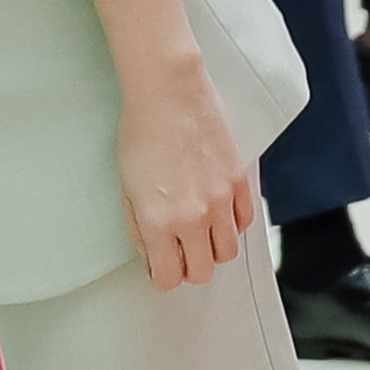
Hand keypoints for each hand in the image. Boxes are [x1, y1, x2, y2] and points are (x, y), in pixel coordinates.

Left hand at [114, 65, 258, 290]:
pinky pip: (244, 222)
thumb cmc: (141, 130)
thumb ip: (139, 227)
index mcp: (159, 222)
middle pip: (201, 272)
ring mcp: (220, 200)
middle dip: (188, 268)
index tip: (160, 266)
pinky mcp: (238, 181)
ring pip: (227, 252)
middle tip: (179, 251)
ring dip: (212, 249)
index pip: (168, 278)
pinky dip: (232, 224)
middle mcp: (193, 217)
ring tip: (199, 231)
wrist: (168, 91)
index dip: (162, 276)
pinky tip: (218, 212)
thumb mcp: (125, 186)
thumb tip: (151, 253)